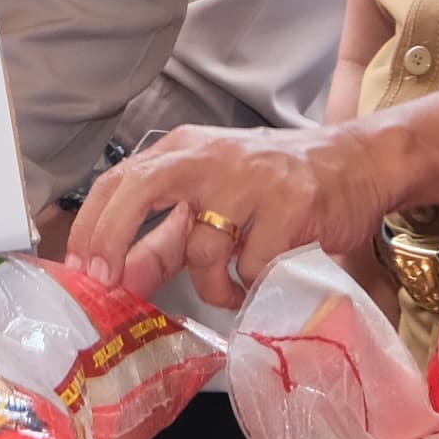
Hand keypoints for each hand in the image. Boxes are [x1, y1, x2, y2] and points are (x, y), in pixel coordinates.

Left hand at [69, 118, 411, 309]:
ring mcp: (251, 179)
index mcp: (183, 150)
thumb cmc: (273, 185)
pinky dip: (252, 283)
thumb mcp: (212, 201)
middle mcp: (210, 157)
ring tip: (229, 288)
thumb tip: (119, 277)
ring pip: (203, 249)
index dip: (94, 225)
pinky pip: (252, 265)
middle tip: (114, 283)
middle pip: (141, 189)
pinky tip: (263, 275)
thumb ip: (166, 238)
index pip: (120, 179)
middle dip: (115, 239)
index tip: (82, 267)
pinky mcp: (291, 205)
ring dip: (211, 286)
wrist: (356, 163)